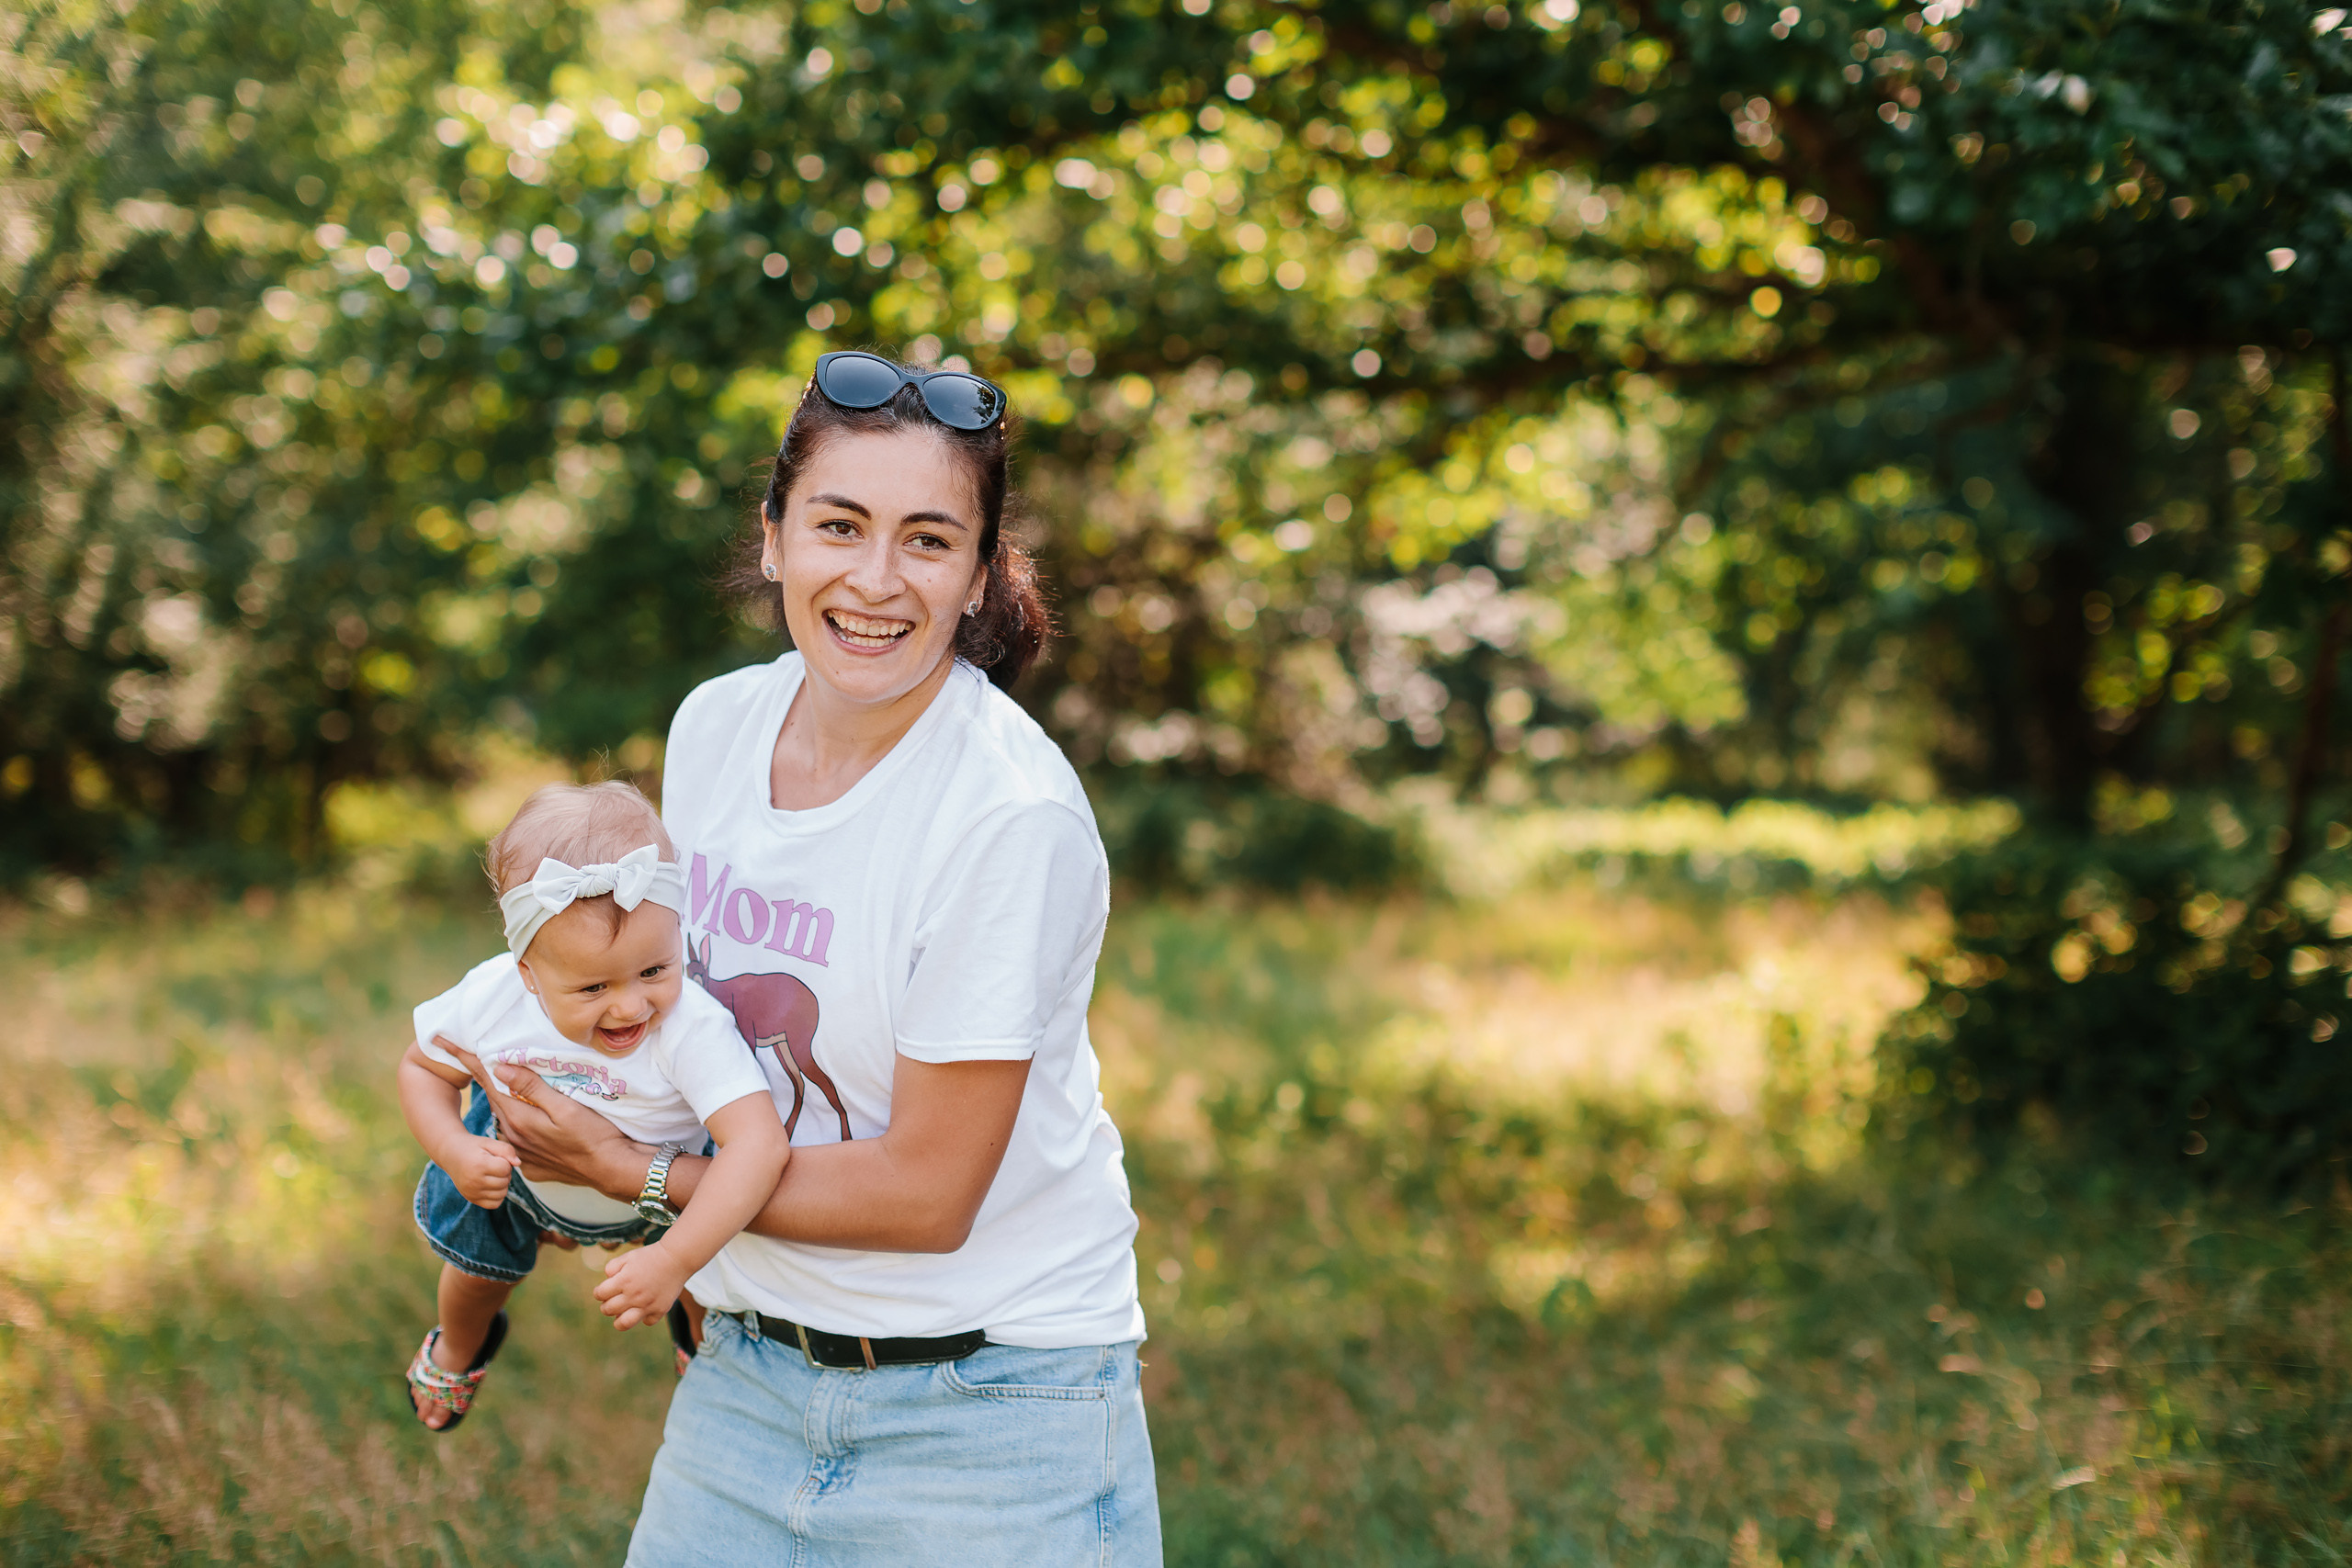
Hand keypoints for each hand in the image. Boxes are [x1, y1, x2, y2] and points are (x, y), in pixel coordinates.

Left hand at [438, 1035, 634, 1191]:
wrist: (611, 1171)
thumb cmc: (594, 1135)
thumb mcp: (566, 1107)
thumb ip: (531, 1088)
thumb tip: (498, 1067)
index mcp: (518, 1118)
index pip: (487, 1081)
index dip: (465, 1060)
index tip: (442, 1042)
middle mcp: (512, 1137)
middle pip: (495, 1099)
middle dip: (487, 1079)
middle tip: (479, 1056)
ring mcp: (520, 1154)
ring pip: (506, 1120)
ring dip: (506, 1103)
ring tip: (514, 1088)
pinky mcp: (531, 1166)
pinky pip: (517, 1141)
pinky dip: (520, 1126)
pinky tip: (535, 1123)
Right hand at [440, 1132, 520, 1208]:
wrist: (450, 1154)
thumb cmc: (473, 1147)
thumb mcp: (489, 1142)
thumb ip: (506, 1150)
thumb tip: (518, 1163)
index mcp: (479, 1165)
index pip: (506, 1168)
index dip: (505, 1161)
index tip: (496, 1157)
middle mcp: (474, 1181)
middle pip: (504, 1182)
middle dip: (505, 1173)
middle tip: (495, 1165)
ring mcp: (471, 1192)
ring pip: (501, 1194)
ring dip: (503, 1184)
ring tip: (493, 1174)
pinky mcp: (471, 1199)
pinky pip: (493, 1204)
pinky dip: (498, 1196)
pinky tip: (492, 1185)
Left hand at [593, 1243, 688, 1329]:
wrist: (677, 1257)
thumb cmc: (651, 1256)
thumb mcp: (628, 1256)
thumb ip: (611, 1268)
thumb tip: (606, 1282)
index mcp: (624, 1280)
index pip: (599, 1294)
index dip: (599, 1292)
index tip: (604, 1290)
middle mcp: (634, 1295)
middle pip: (607, 1310)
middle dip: (606, 1305)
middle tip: (613, 1299)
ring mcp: (648, 1304)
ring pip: (623, 1324)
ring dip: (618, 1319)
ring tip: (621, 1313)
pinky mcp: (660, 1310)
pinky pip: (647, 1321)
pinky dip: (644, 1317)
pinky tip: (645, 1308)